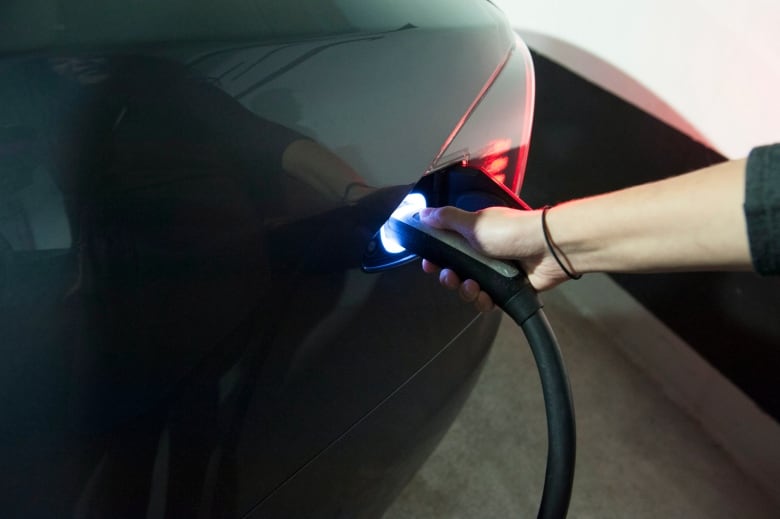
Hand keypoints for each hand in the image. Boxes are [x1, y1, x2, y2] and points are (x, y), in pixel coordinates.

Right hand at [418, 205, 570, 311]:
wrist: (548, 250)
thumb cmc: (512, 232)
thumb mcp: (474, 222)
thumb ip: (447, 219)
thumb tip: (423, 213)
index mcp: (474, 234)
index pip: (447, 247)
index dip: (436, 257)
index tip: (429, 263)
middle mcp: (484, 253)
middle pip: (456, 271)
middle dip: (449, 277)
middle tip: (450, 276)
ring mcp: (495, 272)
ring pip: (469, 288)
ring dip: (465, 291)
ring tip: (472, 286)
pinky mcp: (506, 289)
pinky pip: (487, 301)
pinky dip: (483, 301)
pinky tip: (485, 296)